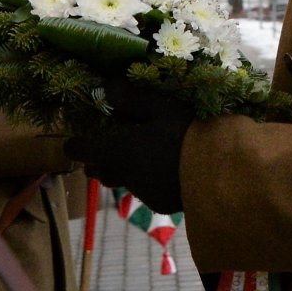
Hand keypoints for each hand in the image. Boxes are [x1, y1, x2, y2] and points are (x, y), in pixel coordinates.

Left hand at [64, 84, 191, 214]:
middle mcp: (122, 174)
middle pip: (98, 170)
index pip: (80, 151)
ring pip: (121, 181)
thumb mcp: (161, 108)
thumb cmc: (186, 134)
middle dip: (97, 160)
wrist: (217, 174)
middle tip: (106, 147)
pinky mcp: (159, 203)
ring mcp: (141, 192)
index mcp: (116, 150)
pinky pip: (144, 191)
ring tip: (137, 157)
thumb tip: (106, 87)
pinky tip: (165, 170)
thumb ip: (131, 99)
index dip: (74, 145)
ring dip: (122, 170)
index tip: (75, 140)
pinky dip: (147, 180)